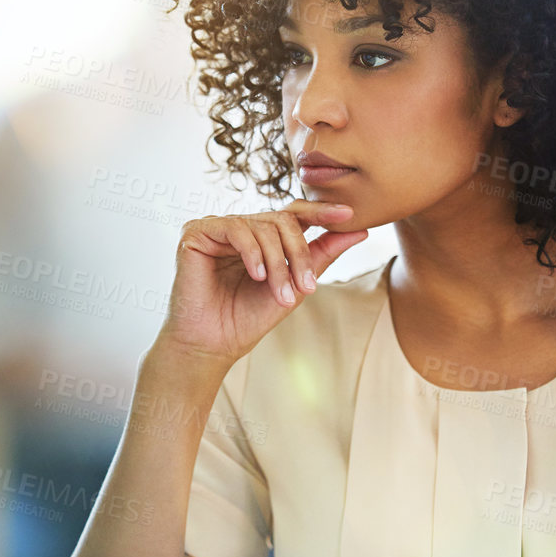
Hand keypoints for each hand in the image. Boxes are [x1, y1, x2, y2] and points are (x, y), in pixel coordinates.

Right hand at [154, 202, 368, 366]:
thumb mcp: (295, 285)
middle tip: (307, 287)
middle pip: (282, 221)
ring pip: (262, 226)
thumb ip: (322, 255)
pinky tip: (257, 276)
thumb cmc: (249, 318)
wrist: (214, 344)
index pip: (293, 214)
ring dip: (278, 262)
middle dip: (299, 254)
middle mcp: (239, 228)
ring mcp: (217, 228)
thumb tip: (359, 231)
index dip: (321, 211)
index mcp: (261, 237)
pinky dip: (252, 252)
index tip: (350, 215)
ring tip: (280, 294)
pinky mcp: (196, 232)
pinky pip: (235, 228)